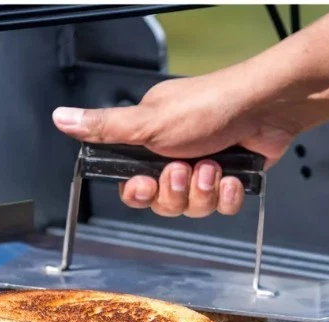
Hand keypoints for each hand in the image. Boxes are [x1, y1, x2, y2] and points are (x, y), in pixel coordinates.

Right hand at [52, 66, 298, 217]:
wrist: (266, 108)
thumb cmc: (210, 106)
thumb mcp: (149, 120)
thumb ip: (105, 128)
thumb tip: (61, 118)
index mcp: (150, 142)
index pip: (132, 185)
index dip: (139, 193)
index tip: (146, 183)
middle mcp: (175, 156)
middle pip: (162, 202)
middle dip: (175, 191)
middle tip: (185, 168)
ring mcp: (204, 170)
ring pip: (192, 208)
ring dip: (203, 191)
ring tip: (213, 166)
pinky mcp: (230, 181)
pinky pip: (220, 208)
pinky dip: (227, 195)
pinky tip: (232, 177)